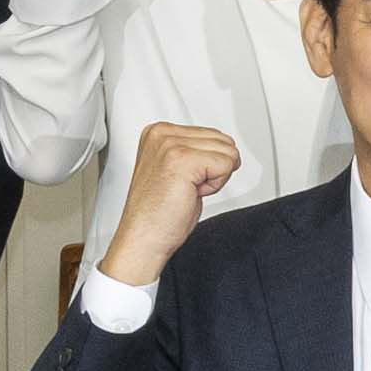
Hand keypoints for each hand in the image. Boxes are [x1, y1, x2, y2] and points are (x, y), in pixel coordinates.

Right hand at [100, 120, 241, 287]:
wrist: (143, 238)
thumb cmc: (158, 213)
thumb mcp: (177, 168)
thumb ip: (195, 151)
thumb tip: (226, 146)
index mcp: (158, 131)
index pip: (214, 134)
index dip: (208, 164)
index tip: (182, 180)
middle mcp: (162, 133)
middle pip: (224, 141)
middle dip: (213, 169)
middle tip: (185, 187)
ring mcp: (170, 144)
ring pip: (227, 152)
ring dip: (214, 178)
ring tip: (186, 190)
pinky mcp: (182, 159)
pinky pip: (226, 165)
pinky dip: (215, 185)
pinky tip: (191, 193)